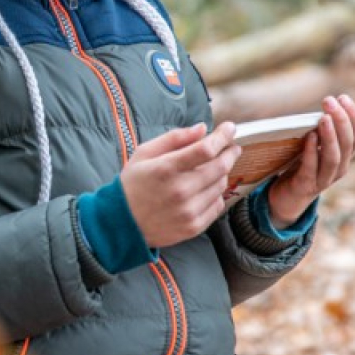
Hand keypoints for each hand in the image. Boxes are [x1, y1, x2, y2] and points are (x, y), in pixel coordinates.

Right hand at [121, 122, 241, 247]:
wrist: (122, 223)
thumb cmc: (132, 184)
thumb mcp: (144, 153)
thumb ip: (174, 138)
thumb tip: (202, 129)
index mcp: (166, 169)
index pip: (205, 149)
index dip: (222, 136)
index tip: (230, 128)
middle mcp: (180, 191)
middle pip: (220, 167)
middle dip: (230, 153)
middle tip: (231, 147)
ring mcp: (188, 211)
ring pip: (221, 185)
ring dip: (222, 173)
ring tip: (213, 168)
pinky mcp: (193, 227)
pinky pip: (218, 205)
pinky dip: (216, 194)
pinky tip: (206, 189)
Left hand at [266, 95, 354, 228]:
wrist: (288, 196)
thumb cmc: (303, 164)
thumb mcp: (316, 143)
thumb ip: (321, 128)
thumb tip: (324, 104)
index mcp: (346, 155)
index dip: (354, 115)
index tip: (343, 97)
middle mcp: (340, 168)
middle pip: (348, 144)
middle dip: (341, 120)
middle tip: (330, 100)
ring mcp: (324, 179)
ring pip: (334, 157)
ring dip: (330, 136)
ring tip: (324, 117)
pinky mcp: (306, 186)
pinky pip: (312, 169)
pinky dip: (312, 151)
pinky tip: (309, 136)